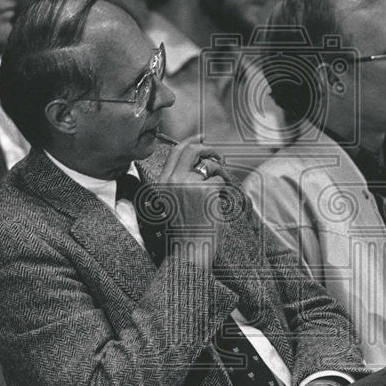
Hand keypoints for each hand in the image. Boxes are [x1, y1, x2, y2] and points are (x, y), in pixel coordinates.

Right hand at [157, 135, 227, 269]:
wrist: (190, 247)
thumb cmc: (186, 227)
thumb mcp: (174, 199)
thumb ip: (181, 178)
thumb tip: (199, 158)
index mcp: (163, 181)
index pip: (176, 151)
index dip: (191, 141)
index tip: (202, 138)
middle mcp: (173, 179)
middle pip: (192, 150)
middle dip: (208, 149)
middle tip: (218, 156)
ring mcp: (189, 183)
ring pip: (209, 164)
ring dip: (218, 174)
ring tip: (215, 193)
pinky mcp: (205, 189)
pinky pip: (220, 179)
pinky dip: (222, 189)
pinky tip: (215, 204)